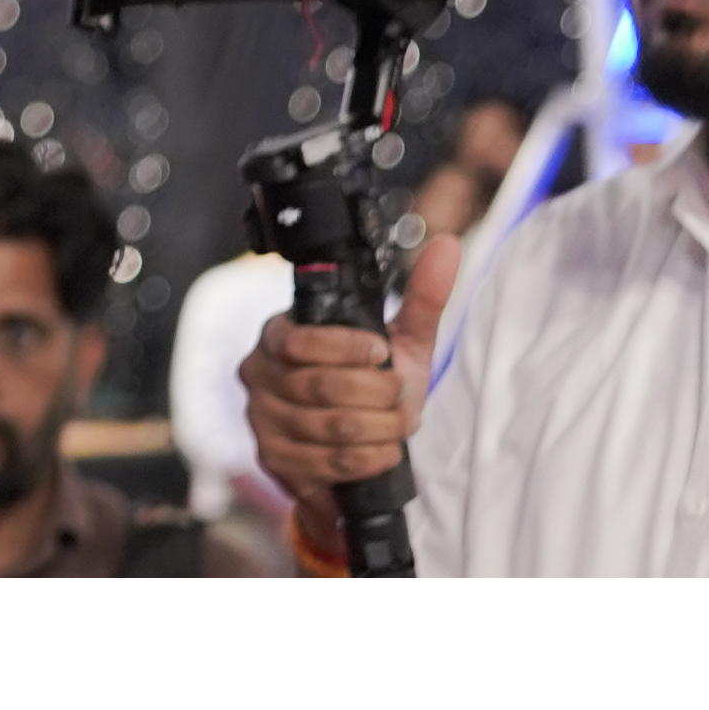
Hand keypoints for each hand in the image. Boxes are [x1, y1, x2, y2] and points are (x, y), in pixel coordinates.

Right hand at [238, 232, 461, 541]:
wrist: (361, 443)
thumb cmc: (376, 385)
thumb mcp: (402, 343)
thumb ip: (422, 297)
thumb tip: (448, 247)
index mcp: (280, 333)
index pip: (303, 339)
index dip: (351, 349)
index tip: (382, 354)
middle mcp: (260, 372)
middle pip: (323, 387)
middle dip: (380, 398)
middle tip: (400, 399)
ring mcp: (261, 417)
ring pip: (330, 427)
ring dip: (380, 432)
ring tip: (395, 427)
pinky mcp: (272, 457)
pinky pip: (326, 462)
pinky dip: (366, 459)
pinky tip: (379, 451)